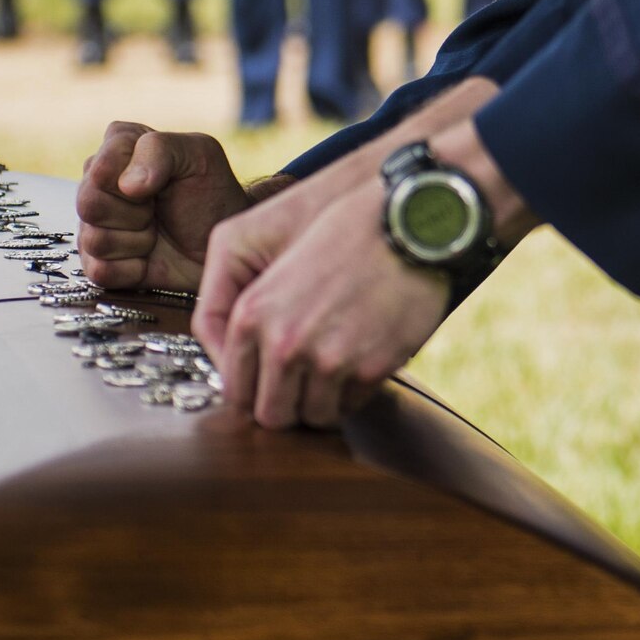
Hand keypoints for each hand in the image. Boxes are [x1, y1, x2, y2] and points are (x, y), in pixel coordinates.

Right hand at [76, 121, 251, 293]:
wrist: (221, 242)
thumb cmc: (211, 193)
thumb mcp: (199, 155)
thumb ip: (159, 149)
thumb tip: (125, 185)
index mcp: (117, 147)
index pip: (100, 167)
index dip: (134, 181)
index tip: (163, 182)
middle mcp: (97, 183)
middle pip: (88, 204)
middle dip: (134, 213)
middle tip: (158, 210)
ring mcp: (94, 224)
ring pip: (93, 240)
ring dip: (136, 242)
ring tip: (155, 232)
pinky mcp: (98, 262)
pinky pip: (98, 271)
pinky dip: (131, 269)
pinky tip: (147, 258)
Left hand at [194, 76, 527, 427]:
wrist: (405, 221)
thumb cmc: (340, 230)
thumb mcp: (269, 255)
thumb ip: (244, 311)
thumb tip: (238, 372)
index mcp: (251, 315)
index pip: (234, 390)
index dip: (252, 392)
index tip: (268, 384)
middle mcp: (284, 343)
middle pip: (271, 417)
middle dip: (286, 407)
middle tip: (302, 387)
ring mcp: (328, 360)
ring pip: (314, 417)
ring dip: (324, 400)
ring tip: (335, 369)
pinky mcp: (369, 368)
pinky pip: (353, 404)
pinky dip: (356, 390)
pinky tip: (361, 357)